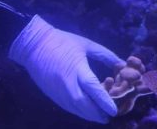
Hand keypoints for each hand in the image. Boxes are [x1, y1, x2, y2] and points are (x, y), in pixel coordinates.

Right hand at [9, 15, 123, 123]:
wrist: (35, 45)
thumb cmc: (62, 41)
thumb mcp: (86, 44)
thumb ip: (105, 55)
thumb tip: (121, 64)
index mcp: (77, 69)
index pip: (93, 89)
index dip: (104, 101)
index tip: (114, 110)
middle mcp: (67, 84)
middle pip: (85, 106)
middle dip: (98, 113)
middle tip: (109, 115)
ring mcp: (59, 92)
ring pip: (77, 110)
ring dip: (89, 114)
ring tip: (100, 114)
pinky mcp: (53, 95)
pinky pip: (69, 107)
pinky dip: (79, 110)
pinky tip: (86, 108)